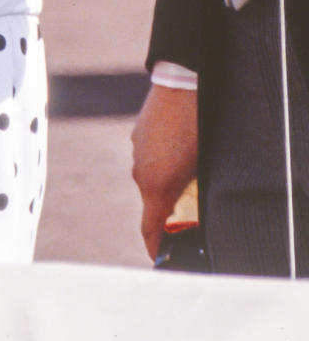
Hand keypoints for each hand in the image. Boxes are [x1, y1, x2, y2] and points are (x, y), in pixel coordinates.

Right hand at [131, 83, 198, 260]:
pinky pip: (150, 156)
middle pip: (154, 201)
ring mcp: (137, 151)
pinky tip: (181, 146)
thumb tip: (196, 210)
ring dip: (167, 179)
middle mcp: (140, 172)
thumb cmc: (198, 127)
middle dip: (170, 207)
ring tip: (190, 168)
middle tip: (191, 206)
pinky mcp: (138, 134)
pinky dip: (162, 159)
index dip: (154, 248)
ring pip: (152, 176)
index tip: (161, 257)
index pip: (149, 229)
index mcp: (156, 186)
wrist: (182, 83)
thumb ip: (195, 194)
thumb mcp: (204, 167)